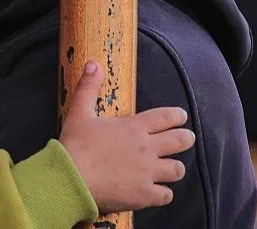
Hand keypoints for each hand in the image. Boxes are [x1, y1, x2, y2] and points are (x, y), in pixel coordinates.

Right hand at [60, 61, 194, 213]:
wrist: (70, 178)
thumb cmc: (74, 145)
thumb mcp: (78, 112)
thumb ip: (88, 87)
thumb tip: (93, 63)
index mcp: (133, 127)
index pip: (165, 117)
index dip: (177, 115)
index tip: (181, 116)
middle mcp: (146, 148)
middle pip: (180, 141)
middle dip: (186, 138)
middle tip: (186, 138)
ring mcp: (148, 172)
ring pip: (177, 169)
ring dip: (175, 167)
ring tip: (172, 166)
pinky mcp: (145, 194)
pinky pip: (166, 194)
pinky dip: (164, 192)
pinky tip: (158, 191)